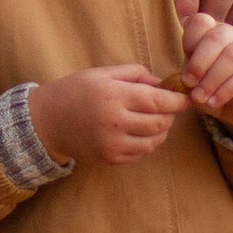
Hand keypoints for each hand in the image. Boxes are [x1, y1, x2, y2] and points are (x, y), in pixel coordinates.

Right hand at [28, 63, 182, 167]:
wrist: (46, 121)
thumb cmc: (74, 91)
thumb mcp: (101, 73)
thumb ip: (133, 73)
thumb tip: (161, 83)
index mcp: (113, 96)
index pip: (157, 100)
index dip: (177, 101)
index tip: (186, 99)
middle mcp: (115, 122)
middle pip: (159, 122)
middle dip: (169, 115)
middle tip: (167, 108)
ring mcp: (112, 144)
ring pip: (154, 141)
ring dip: (160, 131)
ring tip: (153, 120)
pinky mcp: (110, 159)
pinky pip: (140, 153)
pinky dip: (146, 143)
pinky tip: (137, 132)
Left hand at [180, 12, 232, 137]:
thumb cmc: (209, 84)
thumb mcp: (193, 75)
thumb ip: (186, 70)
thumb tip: (182, 79)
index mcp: (212, 29)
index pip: (200, 22)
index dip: (189, 41)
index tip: (182, 64)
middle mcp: (232, 34)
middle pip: (216, 37)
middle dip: (198, 62)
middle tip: (188, 83)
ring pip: (231, 57)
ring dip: (211, 79)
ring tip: (199, 97)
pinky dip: (224, 91)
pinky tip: (213, 102)